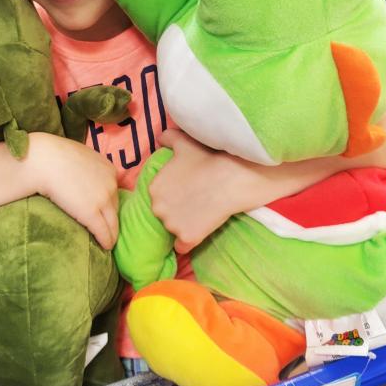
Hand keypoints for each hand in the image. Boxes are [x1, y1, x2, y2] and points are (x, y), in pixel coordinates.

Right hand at [26, 132, 118, 249]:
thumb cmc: (52, 155)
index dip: (108, 203)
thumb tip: (79, 175)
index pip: (113, 191)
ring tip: (108, 241)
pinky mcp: (92, 213)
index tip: (105, 212)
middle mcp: (110, 183)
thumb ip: (86, 167)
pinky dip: (106, 241)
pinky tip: (106, 247)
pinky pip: (104, 231)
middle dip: (111, 218)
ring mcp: (103, 199)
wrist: (43, 160)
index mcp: (107, 168)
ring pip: (112, 222)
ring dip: (111, 232)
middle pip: (114, 207)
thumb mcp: (78, 155)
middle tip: (107, 229)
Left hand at [149, 129, 235, 254]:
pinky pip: (182, 247)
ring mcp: (171, 224)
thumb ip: (168, 137)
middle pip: (163, 215)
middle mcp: (157, 208)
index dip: (173, 195)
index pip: (159, 197)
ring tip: (201, 214)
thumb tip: (160, 138)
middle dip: (176, 210)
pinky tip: (198, 232)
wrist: (231, 177)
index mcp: (154, 187)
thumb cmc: (208, 158)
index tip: (187, 191)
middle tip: (195, 201)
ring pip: (173, 230)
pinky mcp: (187, 238)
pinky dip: (188, 243)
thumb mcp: (184, 142)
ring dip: (184, 225)